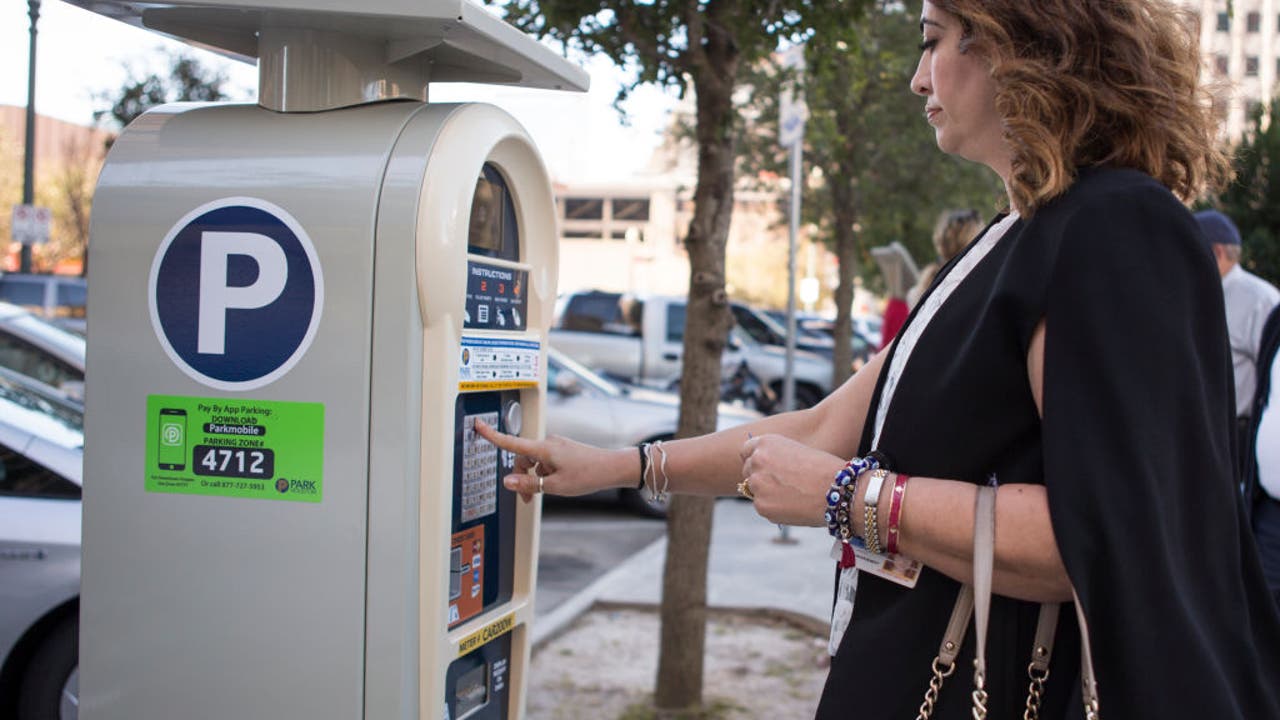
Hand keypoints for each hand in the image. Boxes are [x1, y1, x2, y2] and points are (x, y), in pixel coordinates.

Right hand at [473, 419, 623, 503]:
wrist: (612, 467)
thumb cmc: (588, 474)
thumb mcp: (555, 485)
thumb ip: (529, 484)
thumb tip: (507, 482)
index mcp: (544, 448)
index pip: (511, 442)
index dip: (492, 435)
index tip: (478, 426)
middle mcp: (548, 443)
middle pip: (522, 458)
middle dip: (521, 478)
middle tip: (527, 498)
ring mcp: (556, 446)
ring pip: (534, 462)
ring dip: (534, 478)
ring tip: (544, 493)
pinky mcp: (562, 451)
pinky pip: (545, 462)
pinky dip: (544, 474)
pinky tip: (556, 484)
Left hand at [739, 434, 843, 526]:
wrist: (839, 490)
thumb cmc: (824, 469)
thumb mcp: (796, 452)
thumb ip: (775, 458)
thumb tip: (761, 472)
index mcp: (766, 443)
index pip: (746, 451)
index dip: (756, 460)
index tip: (764, 468)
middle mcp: (757, 460)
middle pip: (747, 471)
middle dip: (760, 478)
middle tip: (781, 486)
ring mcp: (757, 484)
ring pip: (754, 491)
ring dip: (767, 494)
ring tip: (793, 496)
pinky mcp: (761, 505)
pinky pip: (763, 507)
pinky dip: (775, 508)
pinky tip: (794, 506)